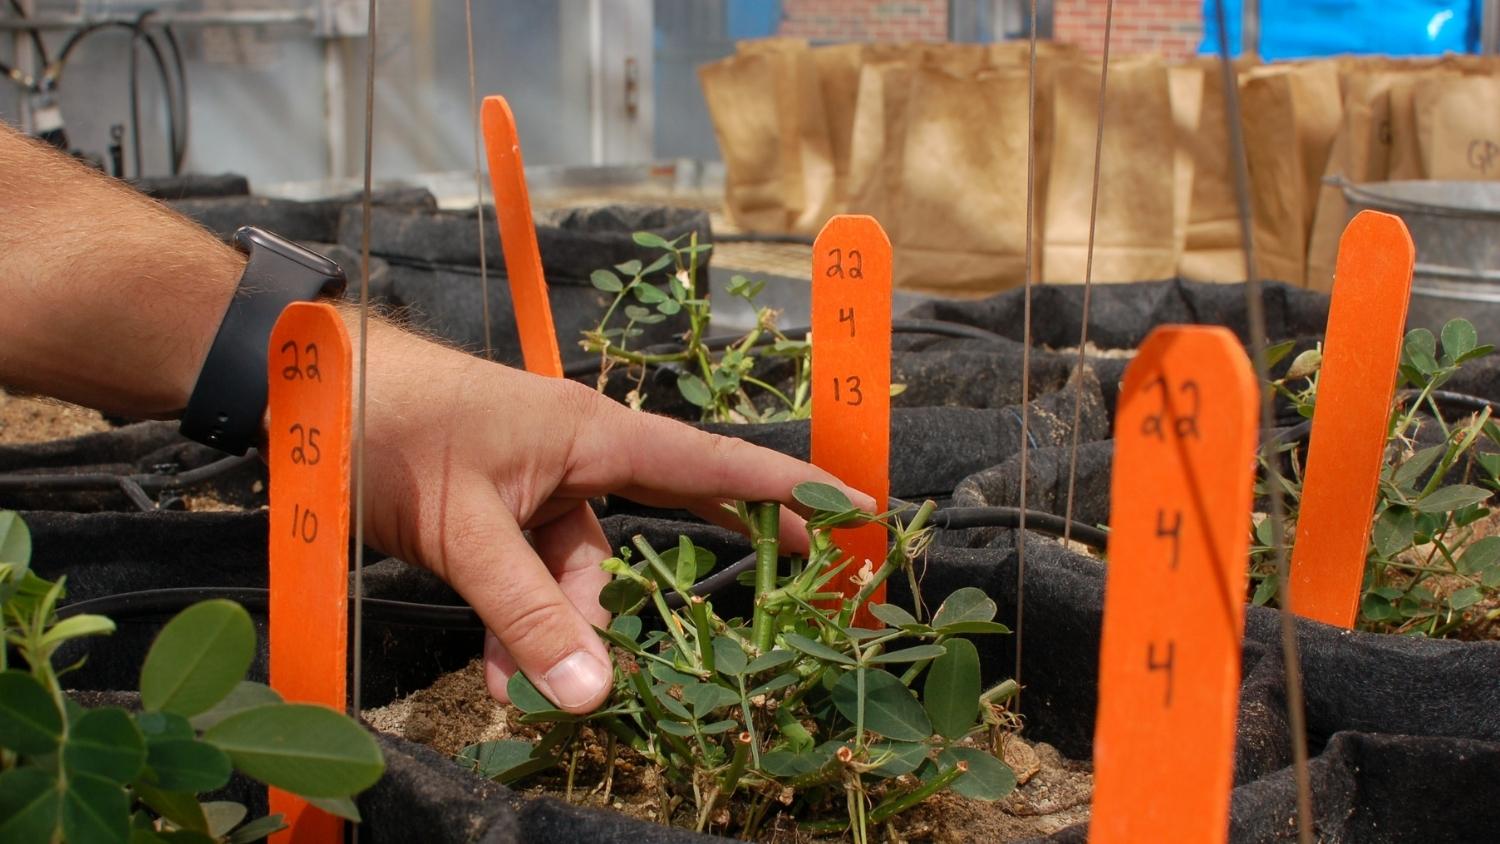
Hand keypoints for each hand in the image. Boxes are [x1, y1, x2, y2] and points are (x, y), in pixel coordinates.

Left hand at [355, 320, 872, 712]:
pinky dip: (518, 627)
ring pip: (580, 572)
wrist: (305, 398)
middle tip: (778, 593)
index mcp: (595, 433)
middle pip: (665, 517)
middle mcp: (580, 456)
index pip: (713, 463)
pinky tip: (497, 676)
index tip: (854, 504)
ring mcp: (539, 486)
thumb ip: (525, 612)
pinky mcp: (499, 512)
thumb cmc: (394, 427)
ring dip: (557, 627)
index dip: (787, 486)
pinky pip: (531, 580)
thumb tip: (590, 695)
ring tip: (518, 683)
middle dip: (703, 560)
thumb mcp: (465, 528)